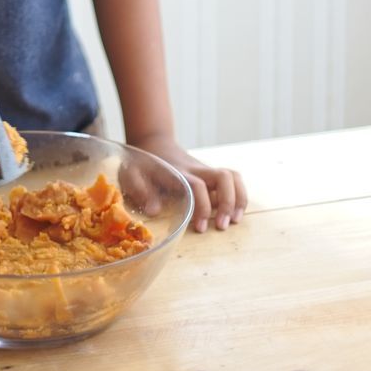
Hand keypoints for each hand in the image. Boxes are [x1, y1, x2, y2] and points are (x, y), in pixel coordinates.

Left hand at [129, 133, 246, 232]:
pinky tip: (234, 214)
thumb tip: (154, 210)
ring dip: (238, 199)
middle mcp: (196, 170)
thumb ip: (139, 189)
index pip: (198, 185)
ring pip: (233, 176)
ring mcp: (206, 171)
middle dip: (228, 202)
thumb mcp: (131, 173)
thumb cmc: (143, 163)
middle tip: (222, 226)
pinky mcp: (211, 175)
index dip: (202, 207)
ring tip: (234, 221)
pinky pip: (233, 180)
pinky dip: (239, 196)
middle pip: (224, 176)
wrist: (154, 142)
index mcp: (178, 172)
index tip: (200, 228)